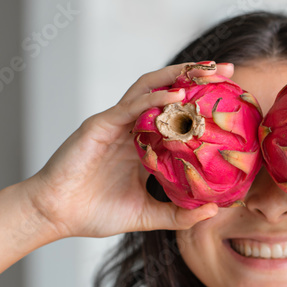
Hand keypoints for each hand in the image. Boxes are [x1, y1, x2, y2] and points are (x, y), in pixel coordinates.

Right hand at [19, 62, 227, 239]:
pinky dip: (153, 98)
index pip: (176, 113)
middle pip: (167, 91)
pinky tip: (176, 95)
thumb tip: (214, 211)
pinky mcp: (99, 126)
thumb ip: (178, 214)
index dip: (202, 101)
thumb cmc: (93, 213)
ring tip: (207, 72)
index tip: (232, 96)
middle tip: (228, 70)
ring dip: (178, 77)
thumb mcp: (146, 216)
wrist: (54, 216)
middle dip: (197, 77)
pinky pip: (130, 107)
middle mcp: (130, 127)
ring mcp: (115, 123)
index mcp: (142, 143)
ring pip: (149, 88)